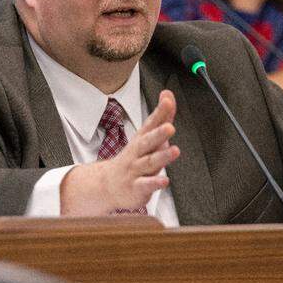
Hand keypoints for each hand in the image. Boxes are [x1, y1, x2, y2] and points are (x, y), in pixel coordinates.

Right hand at [60, 90, 180, 214]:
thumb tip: (168, 94)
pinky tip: (164, 180)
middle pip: (148, 142)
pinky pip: (146, 185)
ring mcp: (136, 170)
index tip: (167, 100)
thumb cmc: (132, 158)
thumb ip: (160, 117)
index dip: (160, 112)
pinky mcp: (136, 188)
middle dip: (159, 134)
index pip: (151, 123)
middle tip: (170, 126)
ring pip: (149, 163)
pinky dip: (155, 183)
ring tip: (175, 150)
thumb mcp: (146, 136)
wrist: (108, 185)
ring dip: (162, 156)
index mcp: (141, 139)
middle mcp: (137, 153)